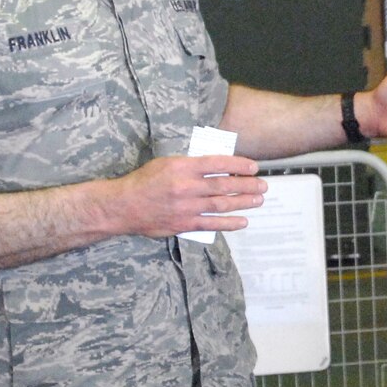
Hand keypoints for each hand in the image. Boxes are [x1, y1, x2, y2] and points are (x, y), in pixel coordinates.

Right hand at [103, 154, 265, 237]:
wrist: (124, 206)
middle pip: (223, 185)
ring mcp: (186, 207)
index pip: (217, 163)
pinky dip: (229, 223)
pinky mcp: (184, 223)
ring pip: (221, 204)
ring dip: (243, 202)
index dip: (238, 164)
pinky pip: (211, 224)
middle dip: (247, 185)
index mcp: (181, 167)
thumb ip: (190, 165)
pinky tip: (243, 221)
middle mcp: (186, 187)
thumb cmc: (144, 181)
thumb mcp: (165, 163)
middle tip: (263, 185)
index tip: (253, 166)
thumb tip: (216, 166)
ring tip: (258, 200)